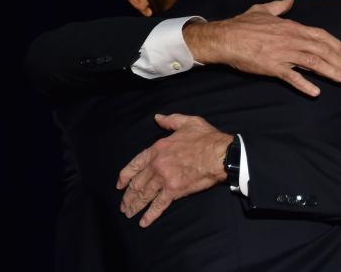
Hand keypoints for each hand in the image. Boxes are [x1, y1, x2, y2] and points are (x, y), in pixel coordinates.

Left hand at [116, 113, 232, 227]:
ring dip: (135, 205)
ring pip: (144, 195)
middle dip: (128, 196)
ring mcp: (164, 179)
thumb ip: (170, 121)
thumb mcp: (188, 122)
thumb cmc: (206, 138)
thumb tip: (158, 118)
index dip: (125, 176)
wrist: (220, 155)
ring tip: (129, 213)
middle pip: (137, 183)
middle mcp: (157, 165)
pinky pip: (159, 205)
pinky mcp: (175, 191)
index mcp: (158, 148)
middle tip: (123, 205)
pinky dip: (150, 215)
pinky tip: (143, 222)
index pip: (135, 164)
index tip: (120, 185)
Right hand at [183, 0, 340, 96]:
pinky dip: (305, 85)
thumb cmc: (243, 24)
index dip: (335, 44)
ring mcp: (283, 54)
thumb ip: (279, 6)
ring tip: (340, 79)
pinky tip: (316, 92)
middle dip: (337, 60)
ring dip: (329, 72)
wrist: (226, 38)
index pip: (320, 35)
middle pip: (321, 50)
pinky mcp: (273, 68)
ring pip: (313, 63)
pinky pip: (293, 77)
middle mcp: (292, 40)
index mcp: (291, 27)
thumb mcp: (263, 9)